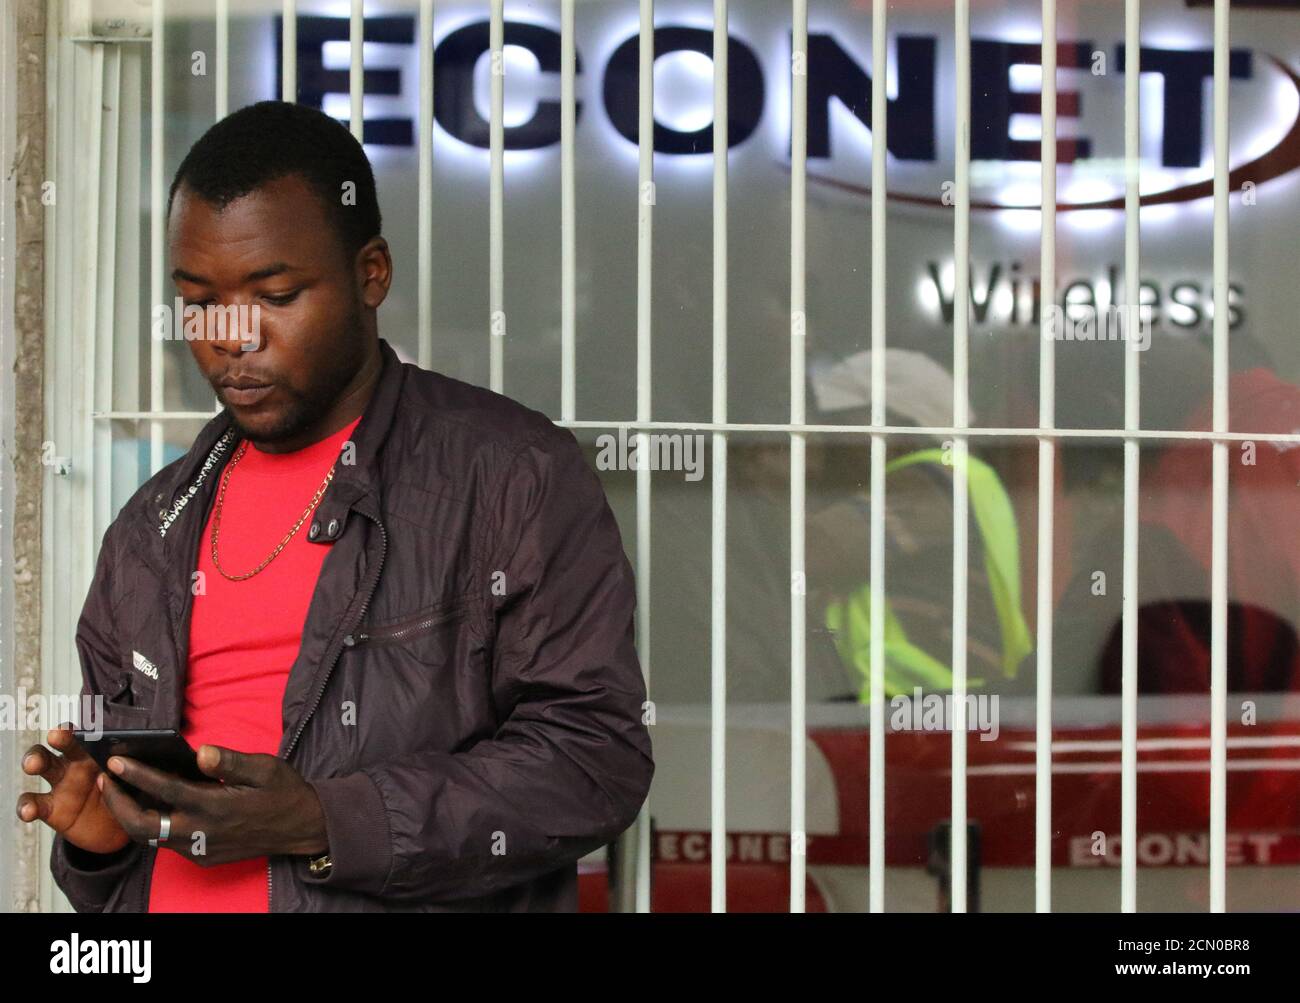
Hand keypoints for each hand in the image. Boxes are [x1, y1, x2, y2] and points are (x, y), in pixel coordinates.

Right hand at [16, 724, 130, 854]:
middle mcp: (76, 762)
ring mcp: (61, 784)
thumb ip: (141, 767)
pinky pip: (34, 804)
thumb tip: (162, 752)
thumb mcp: (138, 781)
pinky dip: (27, 806)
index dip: (88, 725)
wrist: (117, 830)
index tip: (88, 724)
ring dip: (35, 760)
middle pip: (63, 743)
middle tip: (58, 735)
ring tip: (33, 764)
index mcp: (100, 752)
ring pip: (43, 765)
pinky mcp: (51, 808)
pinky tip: (28, 810)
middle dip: (59, 736)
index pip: (91, 733)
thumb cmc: (127, 797)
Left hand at [98, 744, 328, 865]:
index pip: (165, 790)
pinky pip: (166, 844)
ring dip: (130, 815)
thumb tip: (200, 752)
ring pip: (150, 838)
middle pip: (142, 825)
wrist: (302, 827)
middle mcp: (202, 832)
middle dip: (118, 803)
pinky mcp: (202, 857)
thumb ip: (230, 761)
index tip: (115, 761)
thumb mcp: (265, 768)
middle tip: (107, 779)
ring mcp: (200, 849)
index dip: (136, 775)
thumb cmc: (283, 792)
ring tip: (119, 791)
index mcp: (216, 806)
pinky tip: (149, 806)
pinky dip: (150, 825)